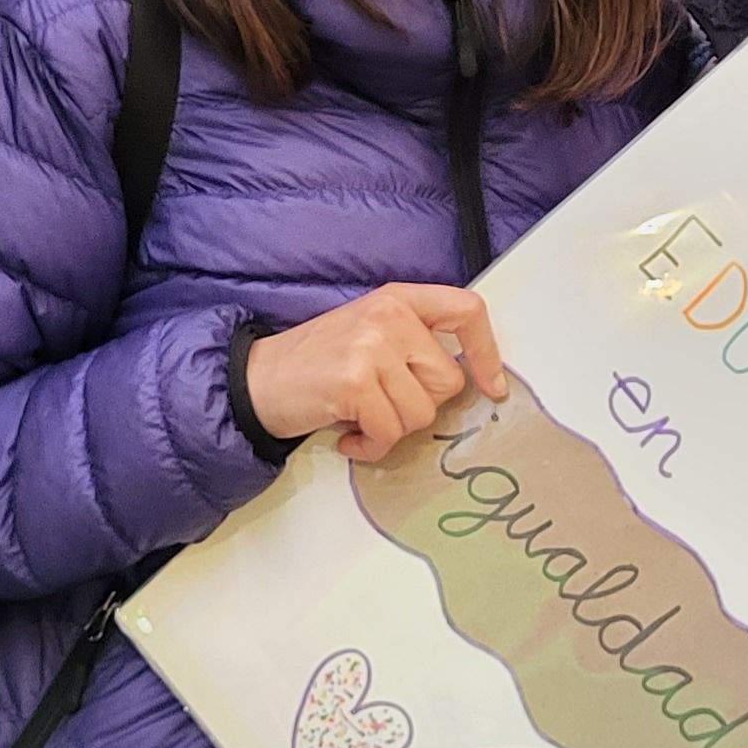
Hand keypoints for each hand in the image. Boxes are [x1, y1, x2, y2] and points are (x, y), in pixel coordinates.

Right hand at [242, 284, 507, 460]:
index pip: (466, 311)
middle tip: (382, 405)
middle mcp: (388, 316)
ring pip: (421, 413)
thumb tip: (468, 381)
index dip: (487, 352)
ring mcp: (371, 346)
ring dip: (392, 429)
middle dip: (419, 406)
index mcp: (398, 299)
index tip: (492, 386)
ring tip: (360, 418)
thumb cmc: (316, 364)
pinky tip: (349, 437)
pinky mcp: (355, 382)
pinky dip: (371, 447)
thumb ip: (414, 344)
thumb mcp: (369, 335)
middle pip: (447, 382)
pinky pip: (389, 433)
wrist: (256, 380)